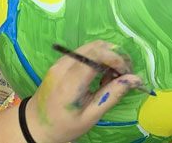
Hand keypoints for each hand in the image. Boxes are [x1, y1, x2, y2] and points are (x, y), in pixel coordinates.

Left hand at [26, 41, 141, 142]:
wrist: (35, 124)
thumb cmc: (64, 125)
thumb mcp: (91, 115)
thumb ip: (112, 95)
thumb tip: (135, 79)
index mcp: (70, 82)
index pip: (96, 56)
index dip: (116, 59)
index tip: (127, 73)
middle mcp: (63, 66)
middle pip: (94, 46)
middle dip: (115, 56)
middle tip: (125, 74)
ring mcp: (59, 62)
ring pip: (89, 47)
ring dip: (106, 56)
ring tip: (112, 77)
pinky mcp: (59, 62)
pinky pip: (82, 53)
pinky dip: (96, 59)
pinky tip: (100, 75)